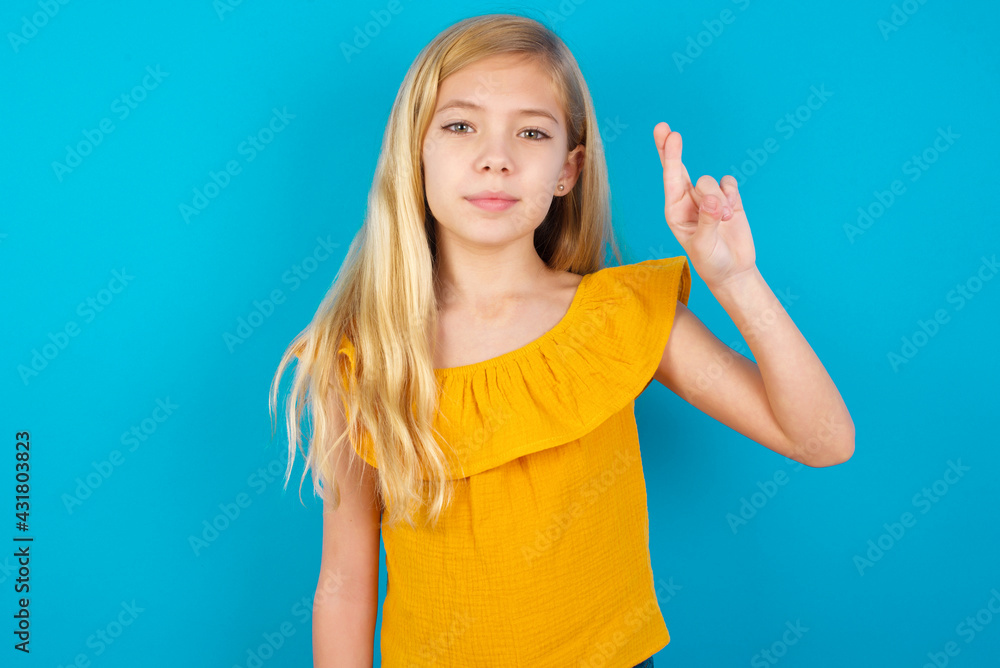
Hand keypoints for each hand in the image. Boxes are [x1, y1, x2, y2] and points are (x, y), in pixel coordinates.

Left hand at [653, 121, 756, 288]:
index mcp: (675, 211)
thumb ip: (708, 220)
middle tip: (664, 129)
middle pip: (680, 168)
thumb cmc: (711, 262)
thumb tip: (714, 199)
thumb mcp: (704, 246)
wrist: (734, 271)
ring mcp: (709, 198)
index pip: (670, 179)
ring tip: (725, 221)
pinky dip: (732, 195)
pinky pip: (729, 183)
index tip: (669, 135)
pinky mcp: (729, 198)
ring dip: (721, 200)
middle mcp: (689, 201)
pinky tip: (733, 214)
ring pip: (711, 181)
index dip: (670, 156)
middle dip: (672, 150)